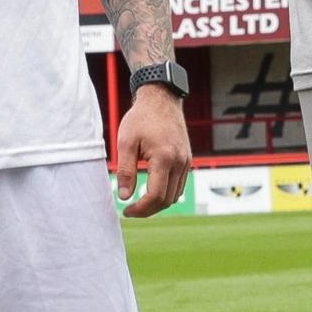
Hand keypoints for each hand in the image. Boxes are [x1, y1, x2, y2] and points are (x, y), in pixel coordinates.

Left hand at [112, 86, 190, 218]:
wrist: (161, 100)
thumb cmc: (141, 119)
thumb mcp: (126, 142)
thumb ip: (125, 171)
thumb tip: (124, 196)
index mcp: (165, 158)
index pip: (156, 195)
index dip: (140, 209)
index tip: (125, 211)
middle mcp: (180, 162)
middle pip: (168, 200)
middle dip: (148, 210)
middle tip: (130, 211)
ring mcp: (187, 162)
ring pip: (176, 195)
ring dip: (158, 204)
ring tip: (138, 204)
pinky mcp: (188, 160)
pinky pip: (179, 185)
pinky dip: (167, 194)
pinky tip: (151, 192)